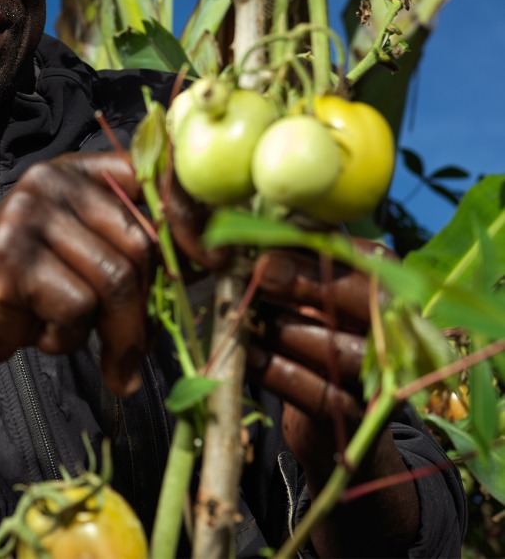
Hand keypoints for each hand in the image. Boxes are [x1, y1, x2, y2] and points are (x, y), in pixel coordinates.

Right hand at [0, 150, 213, 394]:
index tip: (217, 261)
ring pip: (115, 280)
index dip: (193, 217)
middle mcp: (50, 182)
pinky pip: (77, 307)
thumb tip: (217, 260)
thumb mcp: (87, 254)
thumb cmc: (32, 291)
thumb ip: (137, 245)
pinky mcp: (9, 258)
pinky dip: (70, 339)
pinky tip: (43, 334)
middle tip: (135, 352)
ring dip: (118, 336)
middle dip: (148, 308)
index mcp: (77, 172)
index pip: (151, 175)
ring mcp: (26, 216)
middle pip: (140, 243)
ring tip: (106, 362)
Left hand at [246, 245, 419, 553]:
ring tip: (245, 316)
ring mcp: (380, 380)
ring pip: (339, 350)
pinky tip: (246, 353)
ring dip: (284, 330)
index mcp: (391, 292)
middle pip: (368, 303)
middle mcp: (398, 334)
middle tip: (260, 272)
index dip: (323, 248)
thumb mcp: (313, 292)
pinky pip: (316, 392)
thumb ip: (300, 258)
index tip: (272, 244)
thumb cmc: (316, 333)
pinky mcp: (355, 417)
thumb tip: (257, 225)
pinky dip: (275, 370)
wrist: (330, 413)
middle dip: (309, 284)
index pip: (372, 260)